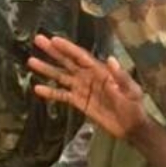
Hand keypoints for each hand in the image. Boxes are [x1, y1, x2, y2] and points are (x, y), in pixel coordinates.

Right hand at [28, 34, 147, 140]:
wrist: (130, 127)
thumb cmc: (134, 106)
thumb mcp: (132, 90)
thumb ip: (121, 76)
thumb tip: (111, 60)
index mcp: (100, 71)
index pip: (81, 56)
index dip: (67, 48)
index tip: (54, 39)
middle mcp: (88, 76)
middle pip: (67, 61)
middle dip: (53, 51)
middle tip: (38, 40)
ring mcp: (82, 89)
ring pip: (61, 76)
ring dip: (47, 69)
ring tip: (31, 61)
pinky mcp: (79, 102)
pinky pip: (61, 95)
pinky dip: (50, 92)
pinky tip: (37, 89)